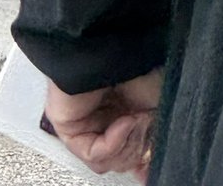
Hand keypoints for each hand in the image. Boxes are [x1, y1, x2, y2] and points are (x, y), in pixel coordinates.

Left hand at [45, 68, 162, 181]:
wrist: (117, 50)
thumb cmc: (138, 67)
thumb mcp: (155, 109)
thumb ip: (149, 143)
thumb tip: (146, 174)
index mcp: (120, 115)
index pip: (126, 154)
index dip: (141, 162)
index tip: (149, 167)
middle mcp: (100, 120)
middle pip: (121, 161)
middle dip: (138, 147)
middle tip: (144, 122)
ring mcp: (83, 123)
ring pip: (106, 162)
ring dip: (127, 145)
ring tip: (134, 118)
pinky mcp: (67, 125)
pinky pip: (91, 153)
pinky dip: (113, 143)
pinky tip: (124, 121)